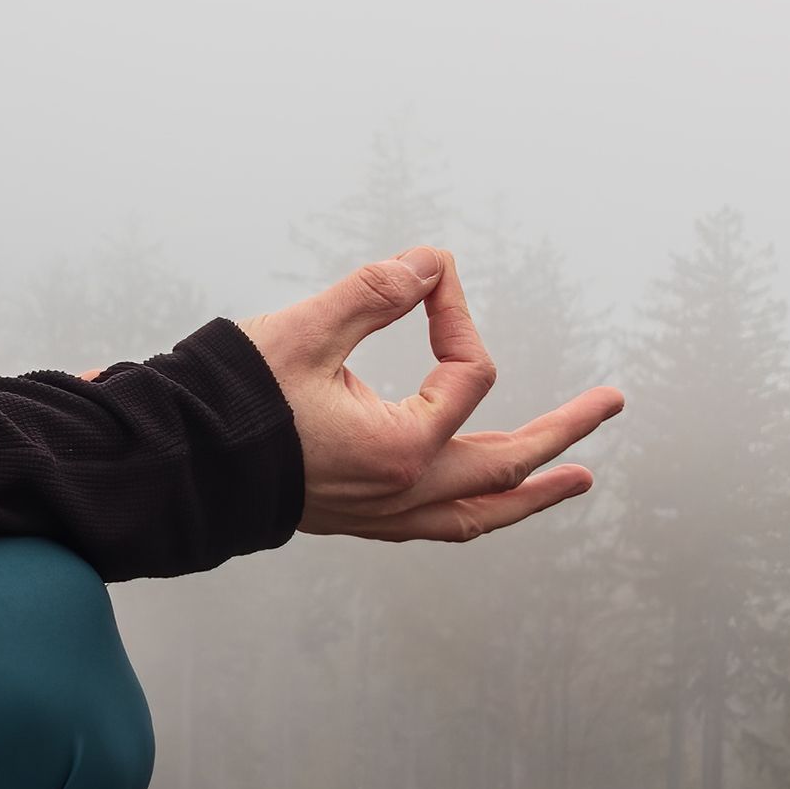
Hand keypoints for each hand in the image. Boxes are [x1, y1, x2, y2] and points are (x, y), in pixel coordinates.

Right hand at [248, 248, 621, 542]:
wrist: (177, 464)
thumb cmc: (234, 399)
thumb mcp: (307, 330)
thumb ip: (375, 292)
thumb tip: (431, 263)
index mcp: (401, 447)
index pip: (468, 372)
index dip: (456, 313)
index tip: (429, 274)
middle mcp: (403, 490)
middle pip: (508, 465)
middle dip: (564, 430)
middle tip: (612, 404)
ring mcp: (382, 514)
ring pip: (479, 511)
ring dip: (532, 491)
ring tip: (577, 479)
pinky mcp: (359, 519)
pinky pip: (439, 525)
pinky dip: (476, 511)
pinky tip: (488, 501)